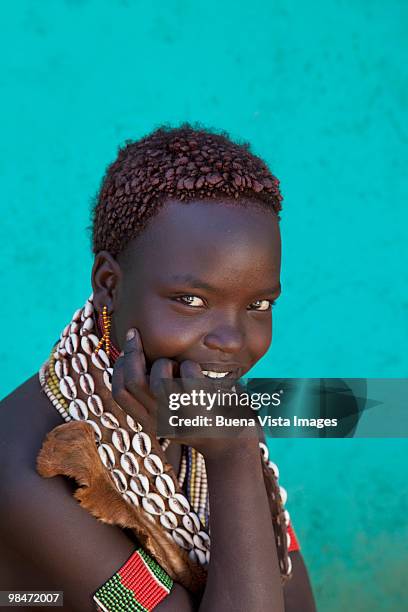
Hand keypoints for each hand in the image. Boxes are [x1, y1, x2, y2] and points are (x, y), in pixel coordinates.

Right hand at [111, 328, 259, 458]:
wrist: (234, 450)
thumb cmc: (205, 421)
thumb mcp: (174, 412)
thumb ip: (156, 394)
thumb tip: (134, 357)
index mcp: (151, 421)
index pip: (120, 393)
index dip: (118, 367)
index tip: (126, 349)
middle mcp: (161, 421)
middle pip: (133, 383)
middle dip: (131, 352)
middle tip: (136, 335)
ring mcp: (181, 418)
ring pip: (158, 381)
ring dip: (164, 362)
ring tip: (177, 365)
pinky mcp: (203, 412)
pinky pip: (189, 377)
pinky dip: (191, 367)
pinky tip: (198, 371)